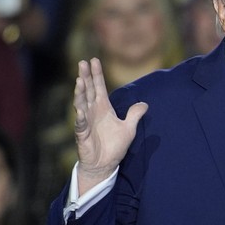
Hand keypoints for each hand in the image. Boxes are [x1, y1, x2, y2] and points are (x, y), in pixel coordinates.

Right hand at [74, 58, 147, 193]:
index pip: (99, 87)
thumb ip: (134, 115)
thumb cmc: (114, 146)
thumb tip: (145, 104)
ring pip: (81, 104)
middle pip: (88, 90)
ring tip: (80, 80)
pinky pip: (80, 124)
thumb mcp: (129, 129)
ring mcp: (85, 122)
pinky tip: (79, 110)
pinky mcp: (82, 134)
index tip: (94, 60)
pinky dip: (79, 117)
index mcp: (103, 108)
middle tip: (83, 62)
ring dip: (80, 92)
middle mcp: (92, 111)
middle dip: (85, 77)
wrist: (105, 164)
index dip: (97, 74)